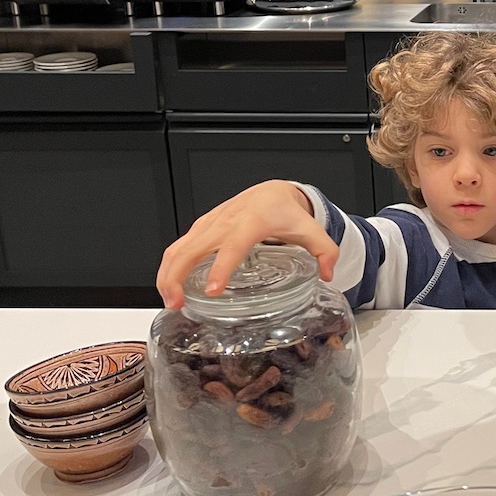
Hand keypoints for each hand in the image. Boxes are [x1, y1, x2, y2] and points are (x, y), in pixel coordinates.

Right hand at [156, 180, 337, 309]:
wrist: (272, 191)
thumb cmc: (286, 210)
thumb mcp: (310, 229)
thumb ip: (325, 251)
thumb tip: (327, 274)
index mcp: (253, 221)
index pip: (232, 246)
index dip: (220, 268)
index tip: (211, 290)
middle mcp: (226, 220)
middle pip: (192, 247)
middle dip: (178, 275)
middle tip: (176, 304)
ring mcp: (210, 223)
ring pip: (179, 246)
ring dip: (167, 273)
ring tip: (170, 301)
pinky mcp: (202, 227)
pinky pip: (179, 245)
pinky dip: (170, 266)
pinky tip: (171, 286)